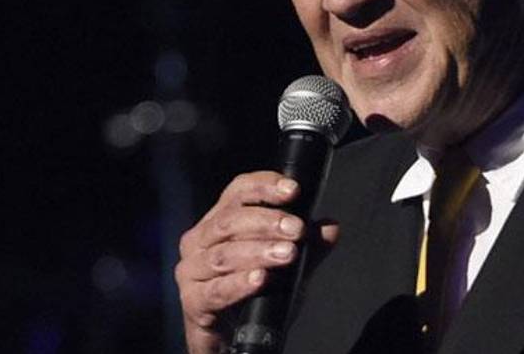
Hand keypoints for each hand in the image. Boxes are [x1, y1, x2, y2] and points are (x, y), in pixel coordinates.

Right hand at [175, 171, 339, 353]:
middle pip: (230, 220)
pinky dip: (240, 283)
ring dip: (259, 252)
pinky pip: (216, 290)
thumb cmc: (257, 292)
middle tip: (296, 230)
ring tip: (288, 254)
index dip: (264, 186)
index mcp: (220, 221)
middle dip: (267, 222)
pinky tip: (261, 279)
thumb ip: (310, 247)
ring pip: (224, 254)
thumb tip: (331, 228)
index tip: (293, 190)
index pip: (238, 191)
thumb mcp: (289, 266)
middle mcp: (200, 240)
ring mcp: (192, 270)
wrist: (232, 337)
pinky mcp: (193, 301)